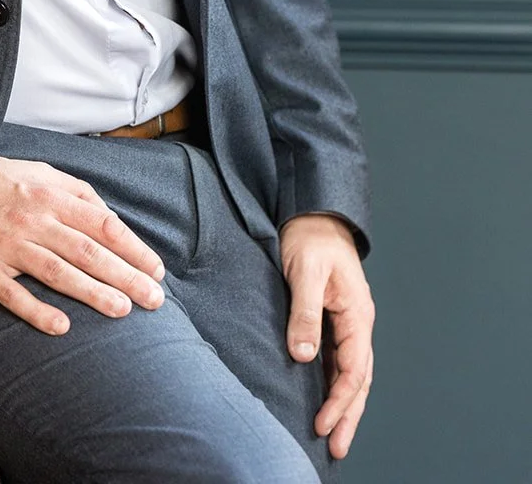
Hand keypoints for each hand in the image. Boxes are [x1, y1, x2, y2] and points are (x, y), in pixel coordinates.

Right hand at [0, 154, 167, 334]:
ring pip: (58, 272)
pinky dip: (37, 311)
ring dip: (92, 293)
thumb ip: (74, 191)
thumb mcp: (37, 172)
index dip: (133, 248)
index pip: (102, 223)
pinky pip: (13, 294)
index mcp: (49, 196)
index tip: (156, 269)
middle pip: (87, 251)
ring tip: (122, 311)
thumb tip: (107, 215)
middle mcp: (33, 220)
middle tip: (154, 300)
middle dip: (126, 276)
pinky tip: (61, 327)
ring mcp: (7, 246)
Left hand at [279, 213, 374, 459]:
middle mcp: (356, 323)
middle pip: (358, 379)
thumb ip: (305, 313)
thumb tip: (302, 355)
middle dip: (348, 414)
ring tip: (334, 435)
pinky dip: (333, 383)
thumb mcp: (306, 272)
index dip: (339, 399)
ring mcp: (346, 322)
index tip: (323, 423)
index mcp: (357, 314)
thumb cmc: (311, 237)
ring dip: (343, 404)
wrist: (312, 213)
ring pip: (350, 372)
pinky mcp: (332, 319)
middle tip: (335, 447)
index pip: (354, 368)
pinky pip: (337, 359)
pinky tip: (324, 398)